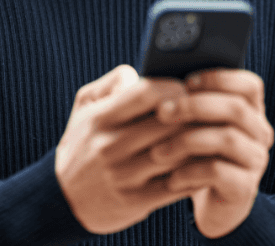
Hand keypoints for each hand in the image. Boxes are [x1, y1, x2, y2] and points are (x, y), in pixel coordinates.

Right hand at [55, 65, 196, 233]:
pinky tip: (206, 163)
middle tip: (210, 110)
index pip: (147, 93)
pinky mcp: (135, 201)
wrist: (61, 198)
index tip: (188, 88)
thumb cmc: (82, 143)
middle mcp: (111, 146)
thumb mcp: (85, 105)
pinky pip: (176, 185)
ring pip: (177, 154)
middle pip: (168, 123)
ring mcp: (124, 176)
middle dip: (194, 114)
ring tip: (213, 134)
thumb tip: (142, 73)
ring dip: (200, 143)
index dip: (175, 87)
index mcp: (101, 118)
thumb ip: (113, 82)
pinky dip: (196, 173)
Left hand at [152, 69, 273, 238]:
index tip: (186, 82)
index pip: (249, 85)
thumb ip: (183, 100)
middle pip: (237, 109)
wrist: (213, 202)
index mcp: (251, 111)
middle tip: (162, 112)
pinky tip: (171, 177)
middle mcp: (260, 133)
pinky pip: (219, 172)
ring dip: (187, 140)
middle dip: (195, 106)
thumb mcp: (194, 125)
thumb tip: (146, 78)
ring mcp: (256, 160)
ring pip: (228, 139)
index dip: (219, 79)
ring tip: (157, 151)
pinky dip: (190, 171)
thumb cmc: (197, 153)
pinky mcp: (245, 187)